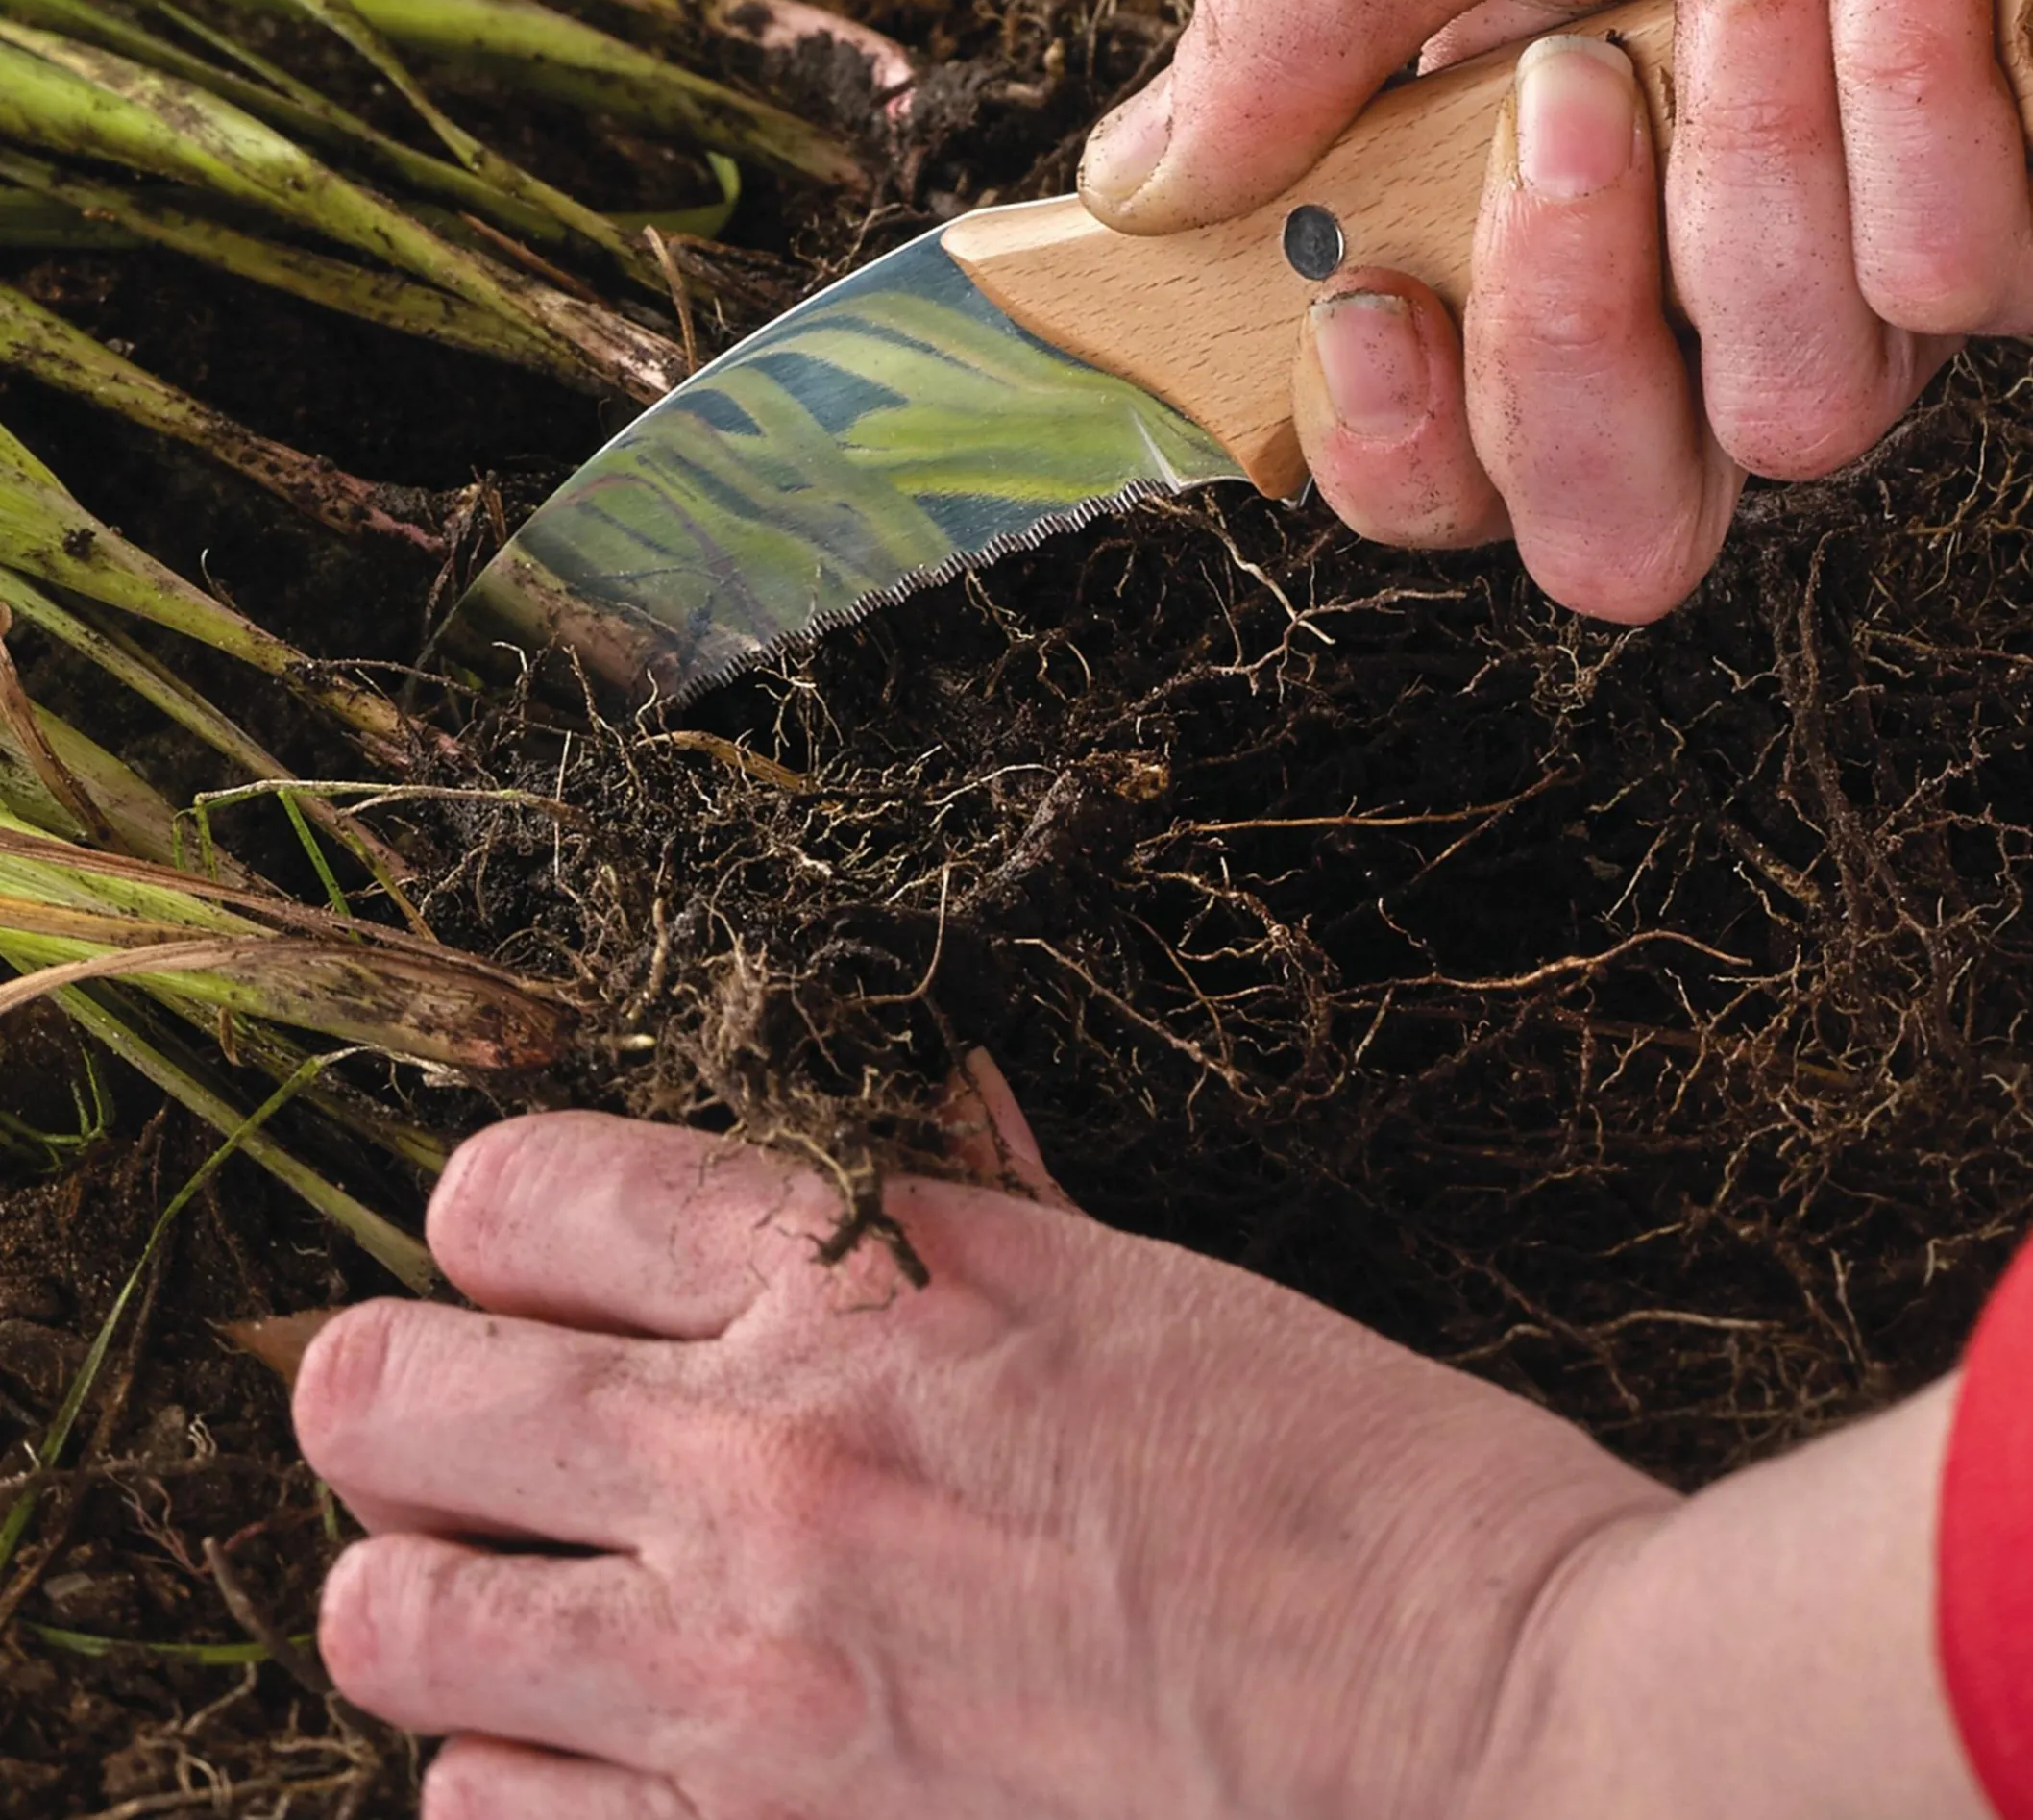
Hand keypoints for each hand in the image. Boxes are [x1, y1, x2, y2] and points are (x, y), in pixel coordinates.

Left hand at [292, 1064, 1982, 1819]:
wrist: (1502, 1750)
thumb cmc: (1362, 1490)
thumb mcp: (1148, 1290)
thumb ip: (955, 1218)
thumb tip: (864, 1158)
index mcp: (869, 1275)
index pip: (517, 1194)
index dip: (504, 1218)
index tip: (544, 1253)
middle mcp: (767, 1460)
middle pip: (389, 1394)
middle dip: (403, 1395)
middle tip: (475, 1419)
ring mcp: (745, 1686)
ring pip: (393, 1620)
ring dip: (436, 1590)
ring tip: (522, 1589)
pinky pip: (488, 1812)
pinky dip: (518, 1769)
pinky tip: (613, 1747)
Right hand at [1079, 0, 2032, 623]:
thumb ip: (1287, 41)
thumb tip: (1134, 192)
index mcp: (1507, 214)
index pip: (1441, 476)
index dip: (1400, 455)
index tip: (1371, 310)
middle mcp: (1679, 283)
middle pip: (1620, 531)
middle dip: (1574, 346)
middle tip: (1571, 107)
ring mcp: (1853, 263)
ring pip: (1799, 413)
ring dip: (1755, 138)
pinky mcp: (2018, 206)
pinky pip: (1958, 281)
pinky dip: (1912, 68)